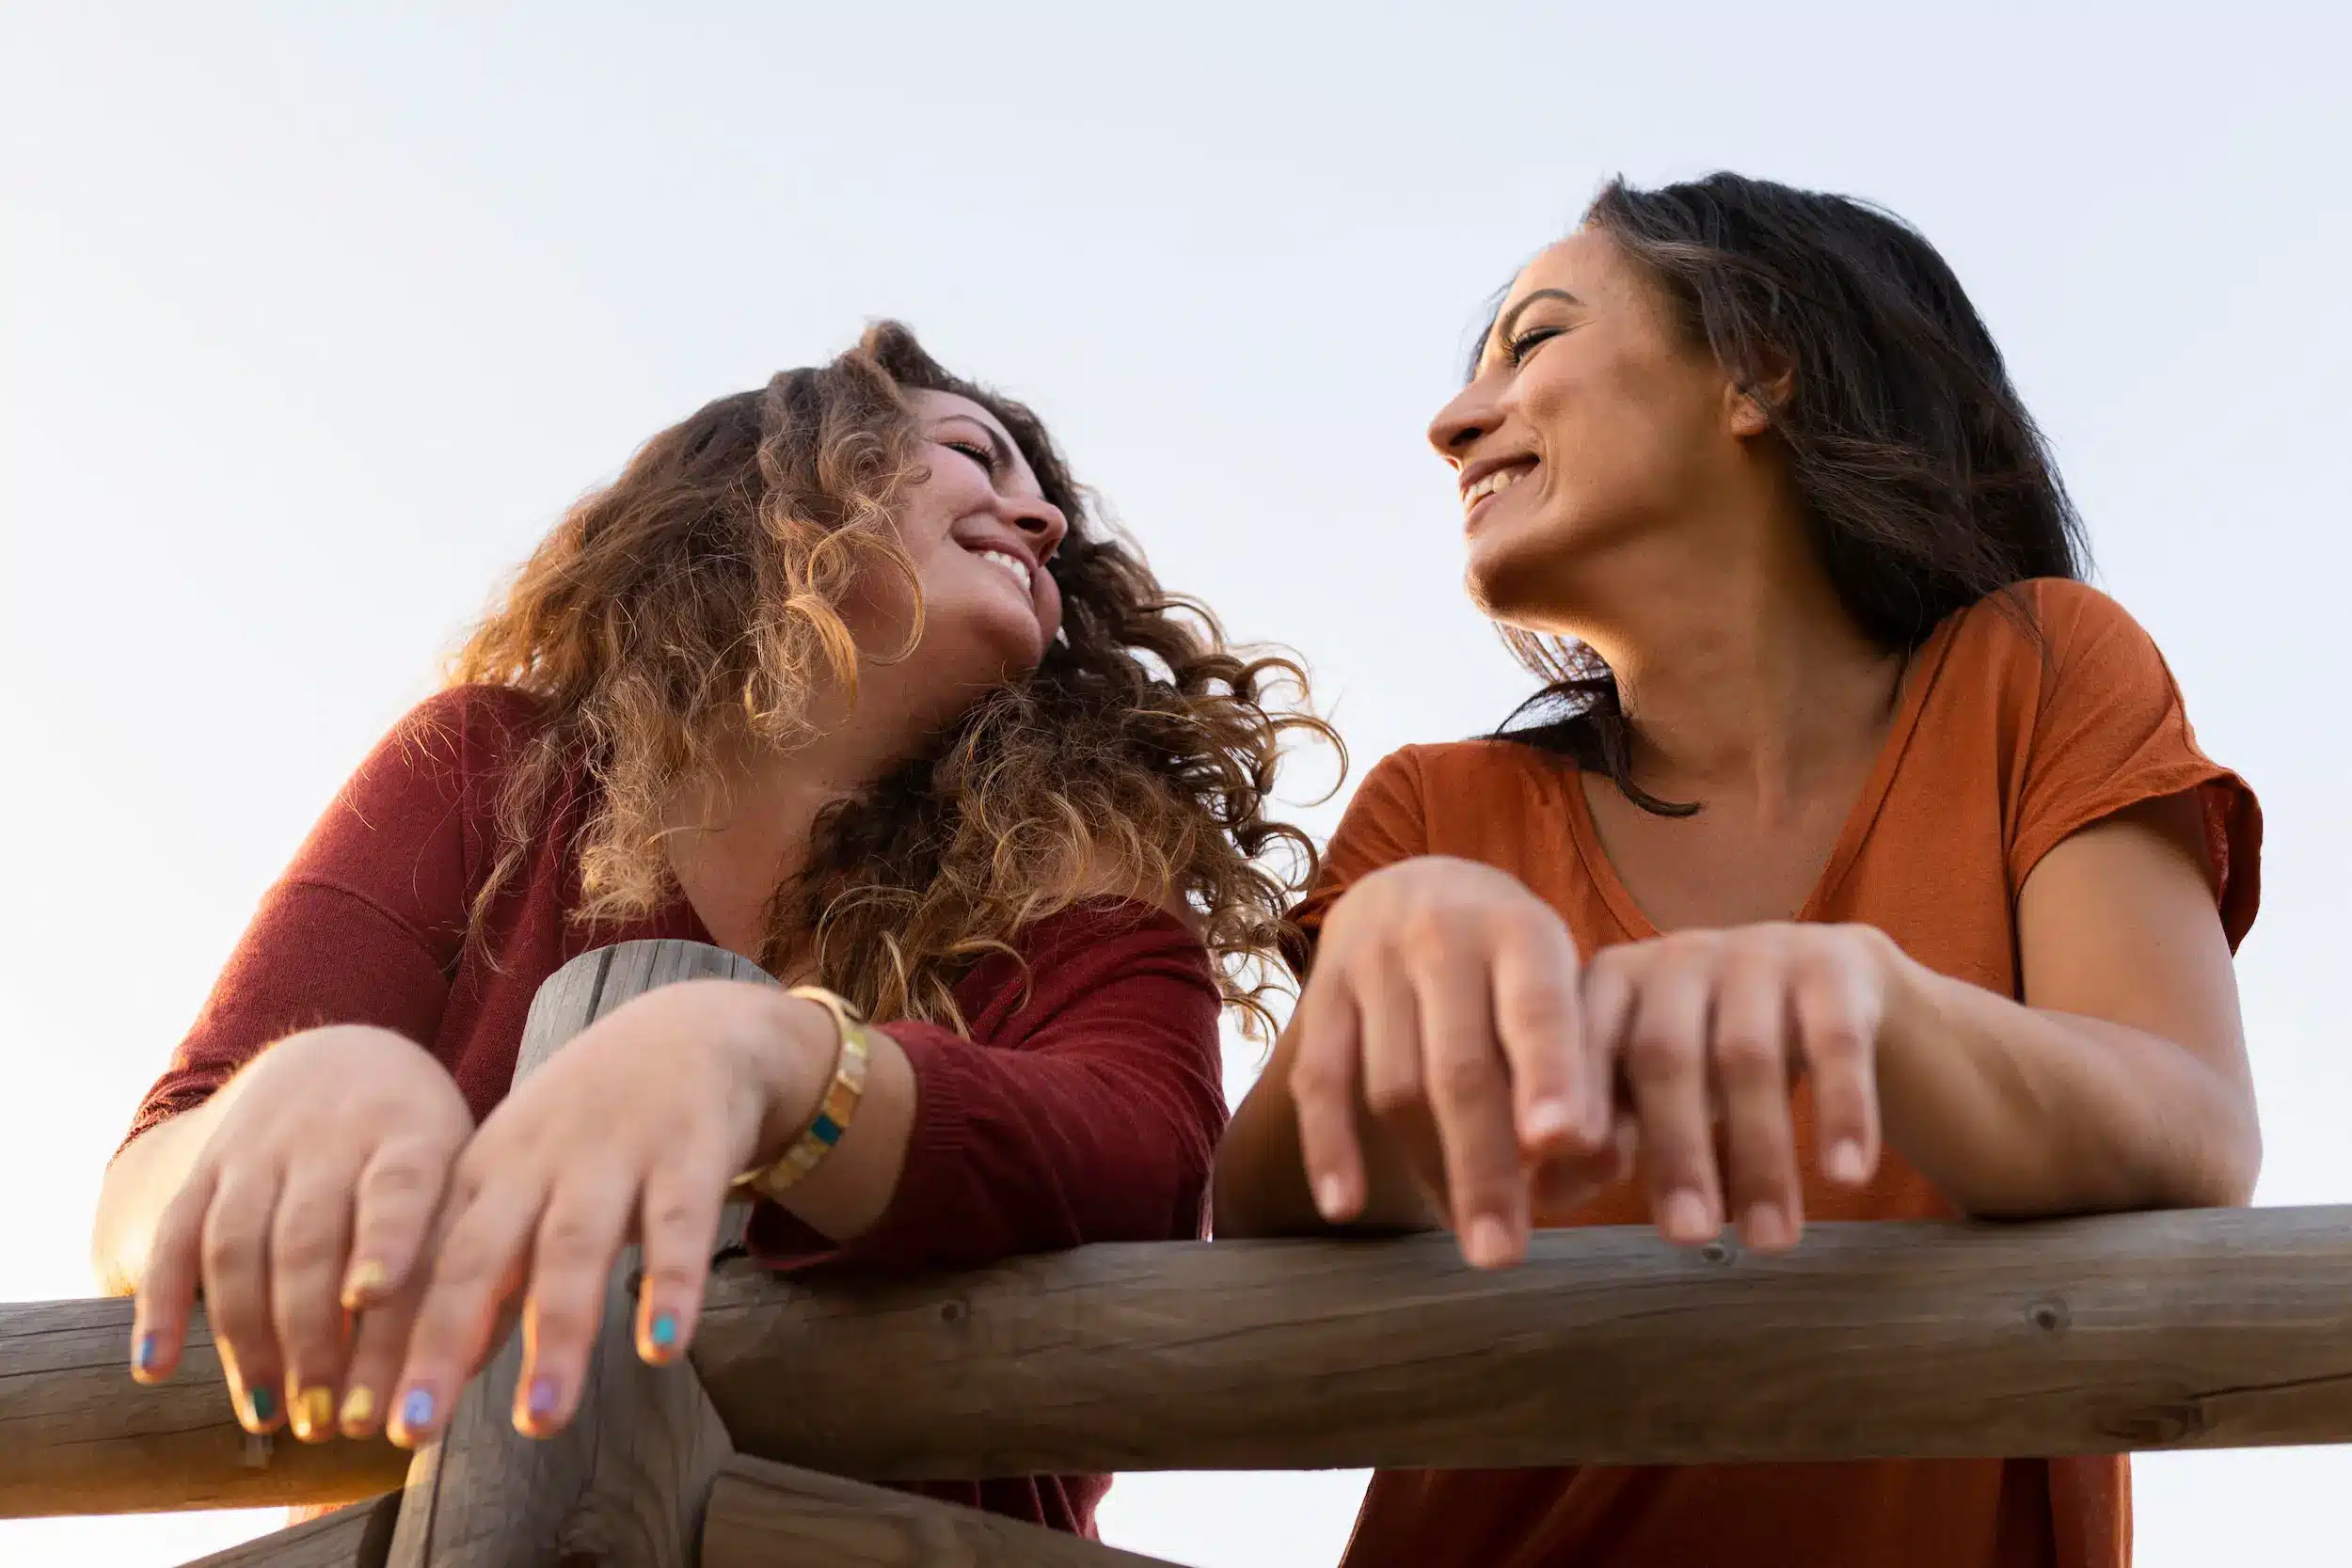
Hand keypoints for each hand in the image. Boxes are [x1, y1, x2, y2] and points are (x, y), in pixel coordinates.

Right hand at [132, 1026, 474, 1442]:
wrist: (340, 1059)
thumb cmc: (423, 1148)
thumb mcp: (462, 1168)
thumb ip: (465, 1247)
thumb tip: (464, 1358)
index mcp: (413, 1133)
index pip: (398, 1186)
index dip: (385, 1238)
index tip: (373, 1296)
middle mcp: (331, 1136)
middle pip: (311, 1237)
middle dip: (315, 1335)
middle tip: (327, 1422)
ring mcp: (261, 1150)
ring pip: (240, 1243)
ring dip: (247, 1337)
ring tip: (268, 1416)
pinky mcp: (207, 1168)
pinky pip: (177, 1235)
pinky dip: (162, 1302)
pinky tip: (156, 1366)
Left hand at [382, 979, 835, 1445]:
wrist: (693, 1027)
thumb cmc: (594, 1125)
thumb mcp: (524, 1181)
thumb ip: (486, 1272)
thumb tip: (437, 1374)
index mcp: (484, 1173)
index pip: (423, 1264)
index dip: (388, 1340)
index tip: (359, 1423)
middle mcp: (536, 1164)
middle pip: (477, 1257)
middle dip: (441, 1343)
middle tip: (414, 1430)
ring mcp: (614, 1155)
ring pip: (573, 1249)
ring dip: (556, 1336)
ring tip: (539, 1421)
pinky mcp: (691, 1153)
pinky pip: (678, 1226)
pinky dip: (671, 1285)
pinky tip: (662, 1348)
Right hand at [1287, 856, 1609, 1268]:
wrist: (1418, 889)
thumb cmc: (1517, 967)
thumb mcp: (1564, 983)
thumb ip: (1583, 1066)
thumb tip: (1584, 1162)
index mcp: (1521, 932)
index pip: (1537, 1009)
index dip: (1550, 1074)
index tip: (1562, 1144)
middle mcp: (1442, 936)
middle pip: (1459, 1067)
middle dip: (1483, 1167)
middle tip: (1502, 1255)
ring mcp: (1371, 962)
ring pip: (1393, 1084)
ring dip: (1428, 1168)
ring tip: (1467, 1233)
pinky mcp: (1320, 992)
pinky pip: (1317, 1079)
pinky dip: (1330, 1146)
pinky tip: (1346, 1207)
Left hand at [1584, 922, 1893, 1251]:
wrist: (1832, 982)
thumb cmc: (1710, 1051)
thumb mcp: (1650, 1086)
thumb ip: (1598, 1137)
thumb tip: (1540, 1198)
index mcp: (1613, 983)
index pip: (1583, 1042)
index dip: (1578, 1102)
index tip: (1576, 1170)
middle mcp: (1677, 958)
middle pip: (1666, 1055)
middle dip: (1675, 1151)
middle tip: (1686, 1237)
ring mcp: (1756, 955)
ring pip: (1750, 1059)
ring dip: (1760, 1156)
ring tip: (1769, 1241)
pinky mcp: (1832, 968)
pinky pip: (1836, 1044)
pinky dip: (1841, 1111)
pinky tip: (1847, 1178)